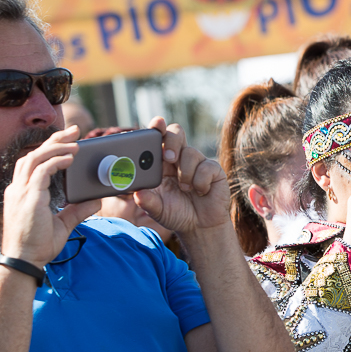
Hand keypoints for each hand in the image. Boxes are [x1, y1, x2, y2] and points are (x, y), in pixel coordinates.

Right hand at [1, 126, 100, 266]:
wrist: (25, 261)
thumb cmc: (38, 246)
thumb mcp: (63, 224)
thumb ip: (78, 210)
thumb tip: (96, 199)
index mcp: (23, 193)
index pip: (33, 163)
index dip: (49, 149)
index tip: (67, 142)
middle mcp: (19, 189)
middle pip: (33, 155)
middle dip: (54, 140)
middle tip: (74, 131)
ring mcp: (21, 192)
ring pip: (35, 158)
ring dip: (56, 147)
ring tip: (76, 142)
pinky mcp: (29, 198)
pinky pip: (42, 171)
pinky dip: (56, 161)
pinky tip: (71, 158)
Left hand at [133, 117, 228, 235]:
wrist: (201, 227)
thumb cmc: (177, 214)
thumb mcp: (157, 210)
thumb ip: (147, 201)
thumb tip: (137, 193)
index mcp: (161, 163)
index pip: (158, 139)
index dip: (156, 128)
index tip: (156, 124)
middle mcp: (179, 158)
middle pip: (176, 133)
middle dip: (172, 141)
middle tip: (168, 158)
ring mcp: (197, 163)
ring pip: (190, 152)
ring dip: (185, 173)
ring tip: (185, 189)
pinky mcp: (213, 170)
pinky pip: (207, 167)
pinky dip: (201, 182)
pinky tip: (201, 192)